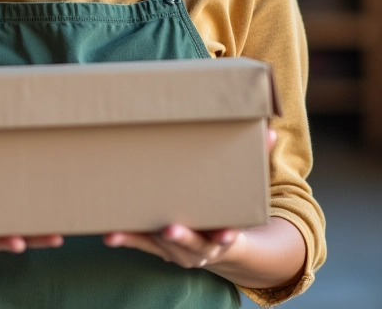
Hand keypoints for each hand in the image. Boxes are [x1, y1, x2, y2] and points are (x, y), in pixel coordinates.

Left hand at [102, 128, 277, 270]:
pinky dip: (126, 239)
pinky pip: (141, 244)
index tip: (228, 233)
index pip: (229, 237)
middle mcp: (202, 249)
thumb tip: (272, 130)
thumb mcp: (248, 188)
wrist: (221, 244)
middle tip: (170, 227)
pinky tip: (109, 233)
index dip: (228, 235)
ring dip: (144, 238)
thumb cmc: (231, 207)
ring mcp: (178, 251)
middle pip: (192, 246)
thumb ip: (259, 160)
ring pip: (161, 247)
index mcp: (227, 233)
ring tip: (122, 231)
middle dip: (181, 237)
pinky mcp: (158, 246)